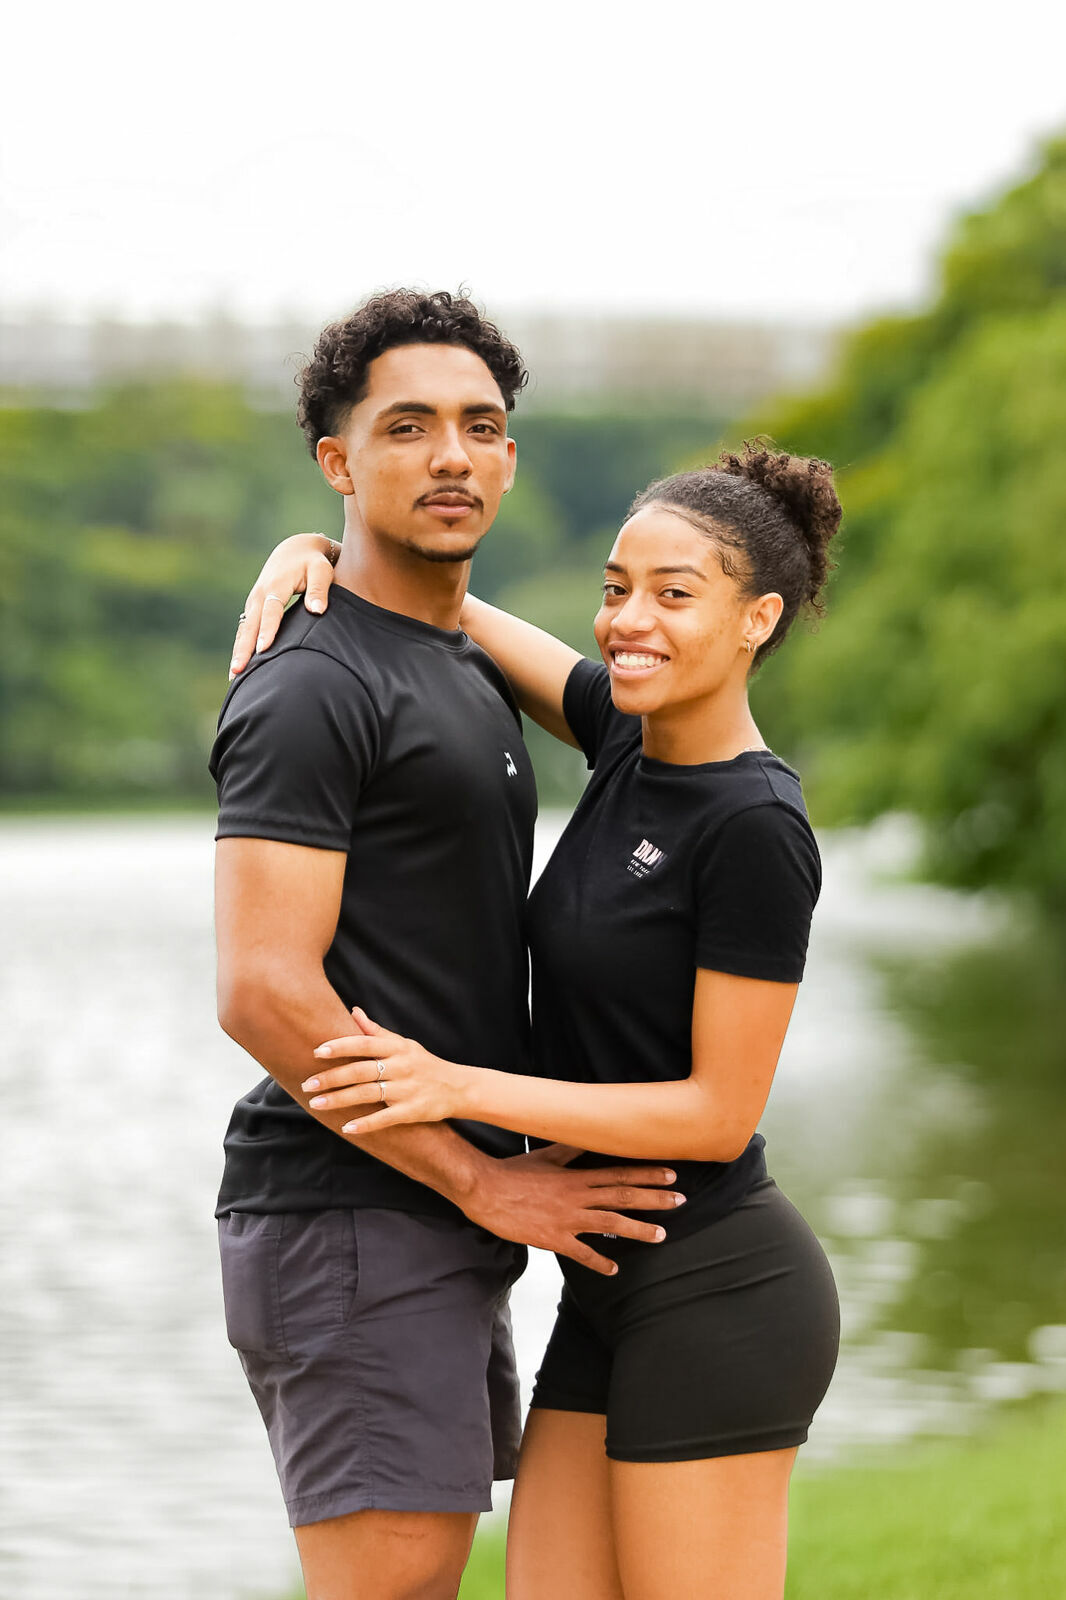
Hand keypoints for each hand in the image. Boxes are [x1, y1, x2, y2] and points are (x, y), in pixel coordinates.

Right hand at [230, 533, 337, 677]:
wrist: (296, 550)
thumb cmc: (313, 563)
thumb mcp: (321, 571)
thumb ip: (319, 590)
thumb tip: (318, 610)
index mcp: (276, 585)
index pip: (271, 611)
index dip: (267, 630)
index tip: (263, 649)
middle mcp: (260, 594)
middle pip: (250, 625)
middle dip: (244, 648)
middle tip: (238, 670)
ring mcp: (254, 602)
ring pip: (244, 629)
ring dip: (238, 651)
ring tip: (234, 676)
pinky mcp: (253, 608)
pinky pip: (245, 630)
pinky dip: (241, 647)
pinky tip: (239, 667)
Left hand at [303, 1007, 469, 1130]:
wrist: (458, 1088)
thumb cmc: (424, 1063)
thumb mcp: (404, 1044)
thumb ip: (376, 1032)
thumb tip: (353, 1011)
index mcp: (397, 1048)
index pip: (364, 1044)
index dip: (340, 1047)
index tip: (317, 1051)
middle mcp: (401, 1067)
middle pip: (360, 1071)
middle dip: (331, 1078)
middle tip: (307, 1084)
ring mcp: (406, 1090)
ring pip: (367, 1094)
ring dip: (340, 1100)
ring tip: (316, 1104)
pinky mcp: (412, 1111)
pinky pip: (385, 1118)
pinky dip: (366, 1124)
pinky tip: (347, 1127)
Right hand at [463, 1143, 686, 1276]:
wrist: (485, 1190)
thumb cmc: (514, 1172)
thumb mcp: (545, 1155)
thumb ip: (570, 1151)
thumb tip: (588, 1139)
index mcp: (577, 1176)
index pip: (619, 1173)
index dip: (647, 1174)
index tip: (671, 1175)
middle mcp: (577, 1196)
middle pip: (623, 1196)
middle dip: (654, 1199)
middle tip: (680, 1201)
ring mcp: (567, 1218)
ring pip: (610, 1222)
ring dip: (638, 1229)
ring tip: (661, 1235)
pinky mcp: (553, 1238)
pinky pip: (581, 1252)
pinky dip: (599, 1262)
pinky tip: (614, 1269)